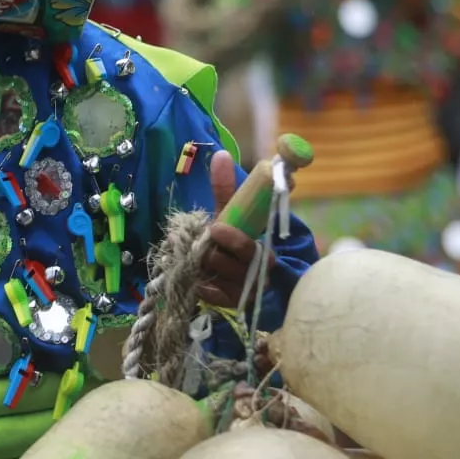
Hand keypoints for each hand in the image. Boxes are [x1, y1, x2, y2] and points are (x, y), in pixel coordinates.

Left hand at [200, 151, 271, 308]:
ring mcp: (245, 292)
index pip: (254, 249)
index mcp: (264, 252)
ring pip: (220, 279)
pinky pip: (210, 295)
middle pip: (232, 266)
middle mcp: (258, 275)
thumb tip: (220, 154)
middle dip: (213, 251)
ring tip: (196, 254)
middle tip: (199, 241)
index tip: (215, 227)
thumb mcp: (230, 213)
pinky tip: (195, 275)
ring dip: (204, 264)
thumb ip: (226, 188)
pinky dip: (200, 284)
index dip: (235, 239)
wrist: (232, 271)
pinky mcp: (229, 305)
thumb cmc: (233, 237)